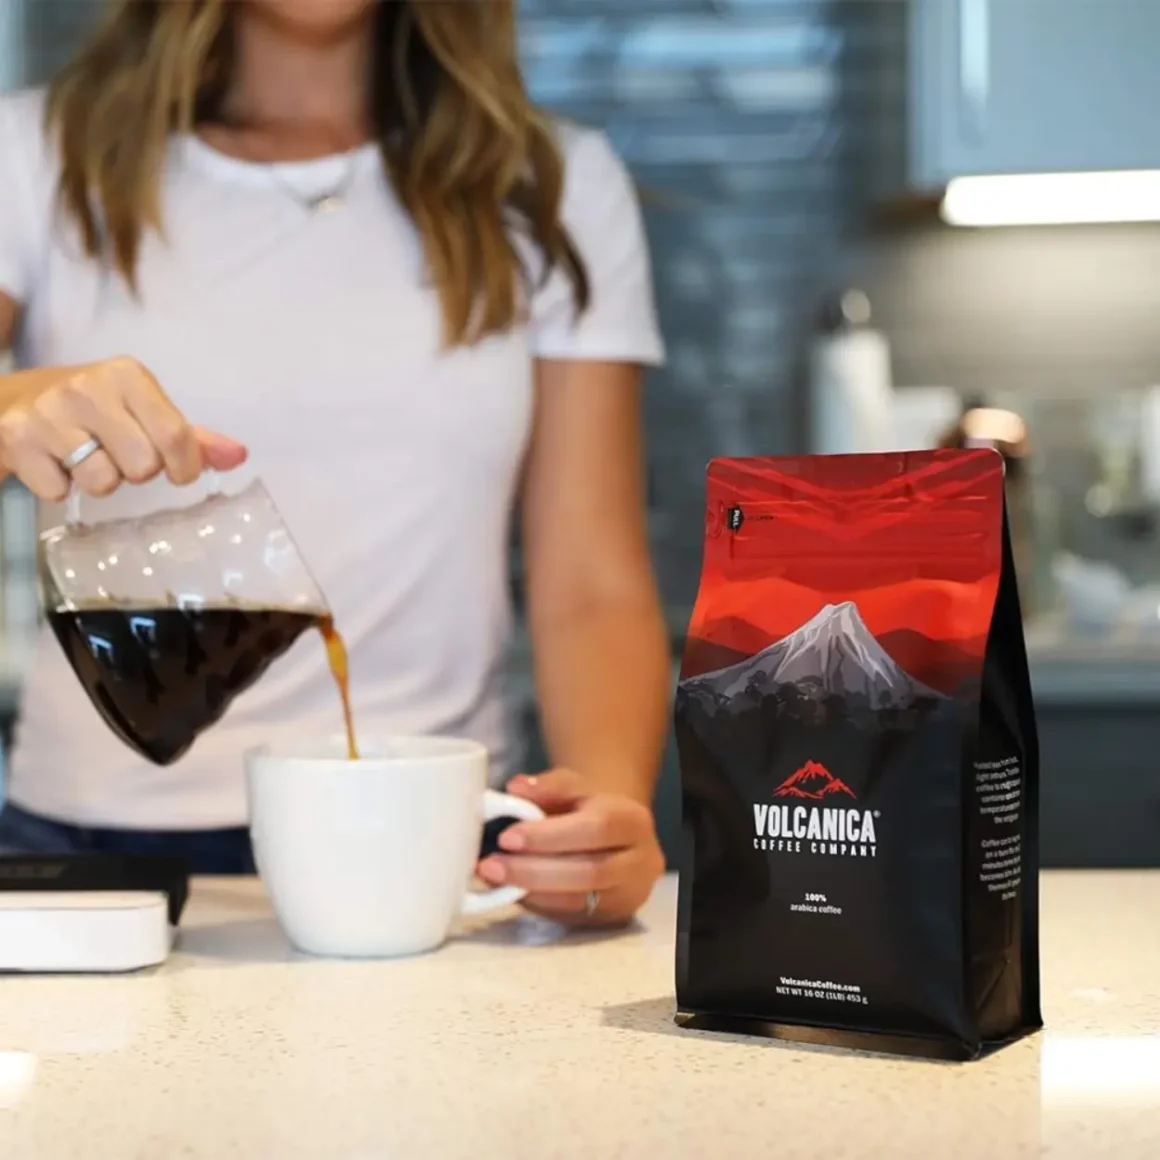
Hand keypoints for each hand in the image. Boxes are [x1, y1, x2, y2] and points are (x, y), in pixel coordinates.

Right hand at [0, 356, 246, 500]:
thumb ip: (191, 436)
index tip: (177, 470)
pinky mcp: (17, 439)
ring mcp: (49, 413)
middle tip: (116, 454)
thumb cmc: (90, 409)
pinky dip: (59, 486)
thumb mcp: (141, 410)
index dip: (184, 467)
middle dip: (135, 472)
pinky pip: (60, 492)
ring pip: (103, 483)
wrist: (10, 401)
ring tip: (83, 456)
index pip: (177, 438)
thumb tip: (239, 455)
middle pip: (143, 467)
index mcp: (127, 375)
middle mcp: (87, 387)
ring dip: (98, 481)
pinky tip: (52, 461)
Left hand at [477, 769, 664, 925]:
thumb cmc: (590, 807)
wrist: (616, 837)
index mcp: (634, 822)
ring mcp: (627, 897)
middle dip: (533, 870)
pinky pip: (569, 917)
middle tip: (490, 865)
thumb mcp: (574, 786)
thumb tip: (516, 788)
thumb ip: (548, 786)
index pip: (596, 828)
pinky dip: (535, 904)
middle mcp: (640, 864)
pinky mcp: (610, 920)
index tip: (507, 838)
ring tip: (492, 877)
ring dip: (529, 891)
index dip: (549, 836)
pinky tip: (508, 890)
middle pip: (588, 872)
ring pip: (578, 901)